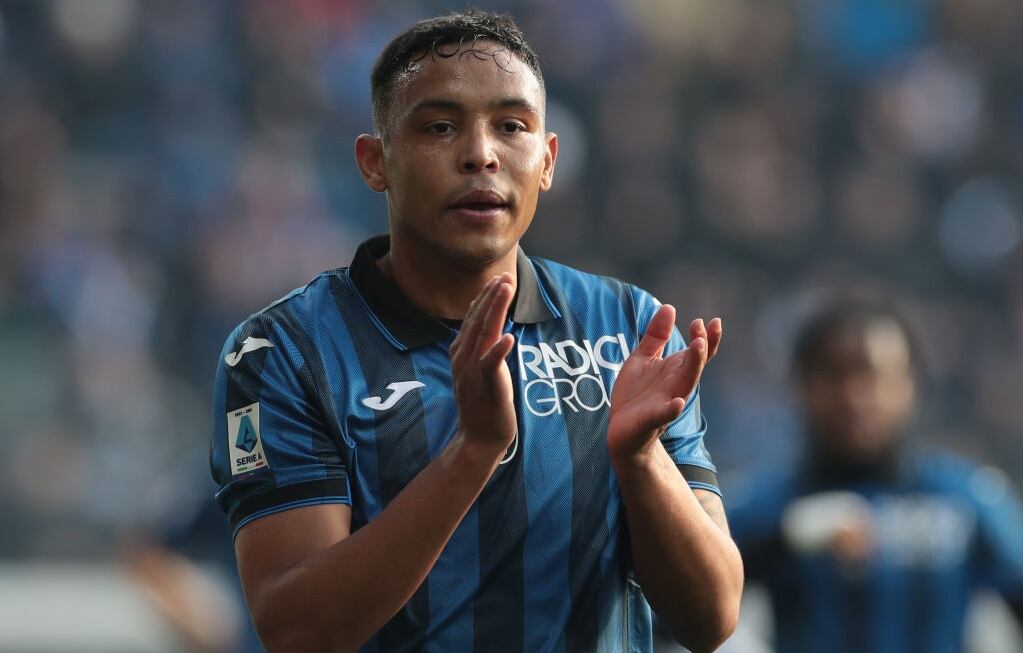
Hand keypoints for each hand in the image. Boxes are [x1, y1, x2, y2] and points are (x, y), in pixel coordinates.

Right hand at [449, 273, 517, 455]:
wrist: (478, 438)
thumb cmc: (483, 402)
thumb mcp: (478, 369)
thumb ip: (481, 347)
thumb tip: (493, 327)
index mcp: (461, 352)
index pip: (473, 318)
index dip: (486, 297)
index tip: (499, 278)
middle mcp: (464, 358)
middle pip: (478, 320)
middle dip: (492, 296)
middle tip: (505, 276)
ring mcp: (473, 372)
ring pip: (484, 334)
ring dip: (495, 310)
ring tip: (505, 290)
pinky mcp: (487, 387)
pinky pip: (491, 365)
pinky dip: (499, 350)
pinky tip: (509, 337)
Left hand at [607, 306, 721, 460]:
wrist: (621, 430)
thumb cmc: (636, 394)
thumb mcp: (642, 358)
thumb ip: (656, 336)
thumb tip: (670, 307)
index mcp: (675, 369)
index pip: (697, 352)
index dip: (706, 338)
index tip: (708, 320)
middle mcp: (676, 384)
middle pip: (695, 365)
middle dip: (701, 348)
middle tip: (702, 331)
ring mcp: (667, 402)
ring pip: (685, 384)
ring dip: (693, 367)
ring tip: (698, 347)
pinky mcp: (652, 419)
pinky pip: (665, 414)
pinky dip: (672, 409)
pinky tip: (677, 403)